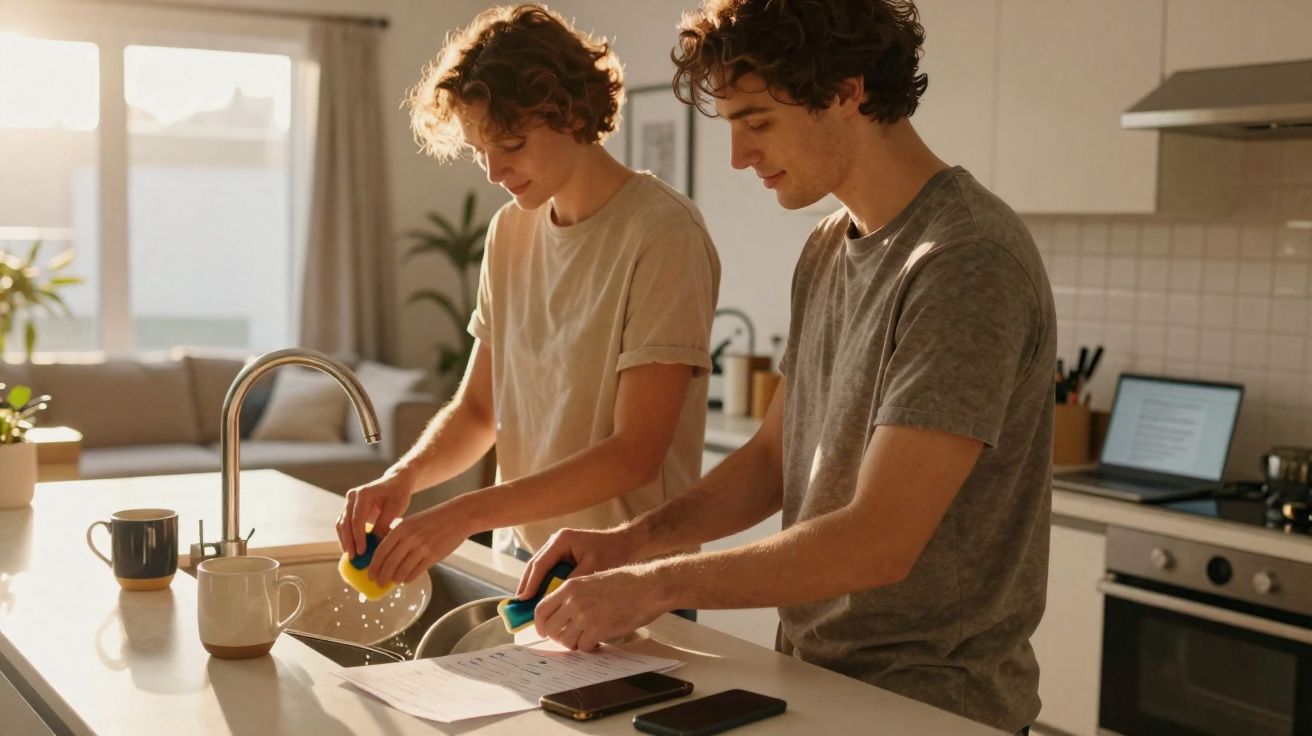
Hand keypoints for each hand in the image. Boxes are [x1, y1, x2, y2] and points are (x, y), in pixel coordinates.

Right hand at [336, 471, 413, 555]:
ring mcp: (349, 502)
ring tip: (351, 556)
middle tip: (354, 557)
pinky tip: (352, 549)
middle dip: (349, 542)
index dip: (358, 537)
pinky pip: (344, 525)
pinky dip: (347, 537)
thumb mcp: (395, 508)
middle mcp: (352, 496)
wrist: (396, 482)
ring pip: (341, 524)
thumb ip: (384, 525)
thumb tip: (376, 544)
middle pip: (345, 522)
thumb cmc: (398, 494)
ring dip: (345, 541)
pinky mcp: (349, 509)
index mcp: (364, 494)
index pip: (357, 519)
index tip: (361, 552)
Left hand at [367, 504, 470, 584]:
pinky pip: (416, 572)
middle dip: (381, 576)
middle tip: (379, 582)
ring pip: (402, 571)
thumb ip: (399, 536)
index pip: (381, 551)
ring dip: (396, 579)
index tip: (370, 574)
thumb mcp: (412, 521)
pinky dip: (408, 579)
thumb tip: (386, 555)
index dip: (373, 566)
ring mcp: (422, 548)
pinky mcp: (433, 556)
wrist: (459, 515)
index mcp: (401, 528)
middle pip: (389, 563)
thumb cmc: (434, 518)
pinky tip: (407, 579)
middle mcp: (409, 538)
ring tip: (394, 580)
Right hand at [516, 526, 640, 599]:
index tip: (524, 600)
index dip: (531, 583)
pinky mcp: (562, 553)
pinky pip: (548, 568)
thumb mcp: (592, 570)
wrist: (626, 544)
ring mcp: (558, 546)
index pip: (540, 564)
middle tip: (520, 603)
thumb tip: (554, 598)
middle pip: (535, 564)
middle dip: (527, 584)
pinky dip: (543, 581)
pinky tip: (540, 595)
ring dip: (533, 583)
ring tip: (526, 602)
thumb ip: (572, 582)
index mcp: (562, 540)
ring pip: (539, 566)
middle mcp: (556, 540)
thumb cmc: (612, 554)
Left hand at [533, 568, 668, 650]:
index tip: (544, 631)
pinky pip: (584, 646)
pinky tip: (598, 640)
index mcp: (570, 586)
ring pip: (566, 640)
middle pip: (550, 628)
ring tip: (586, 639)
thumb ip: (574, 595)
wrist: (648, 586)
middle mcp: (573, 601)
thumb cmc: (625, 583)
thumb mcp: (592, 580)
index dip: (541, 624)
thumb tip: (562, 615)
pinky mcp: (598, 629)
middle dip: (557, 637)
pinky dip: (590, 647)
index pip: (541, 610)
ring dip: (574, 644)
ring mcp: (585, 616)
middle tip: (568, 639)